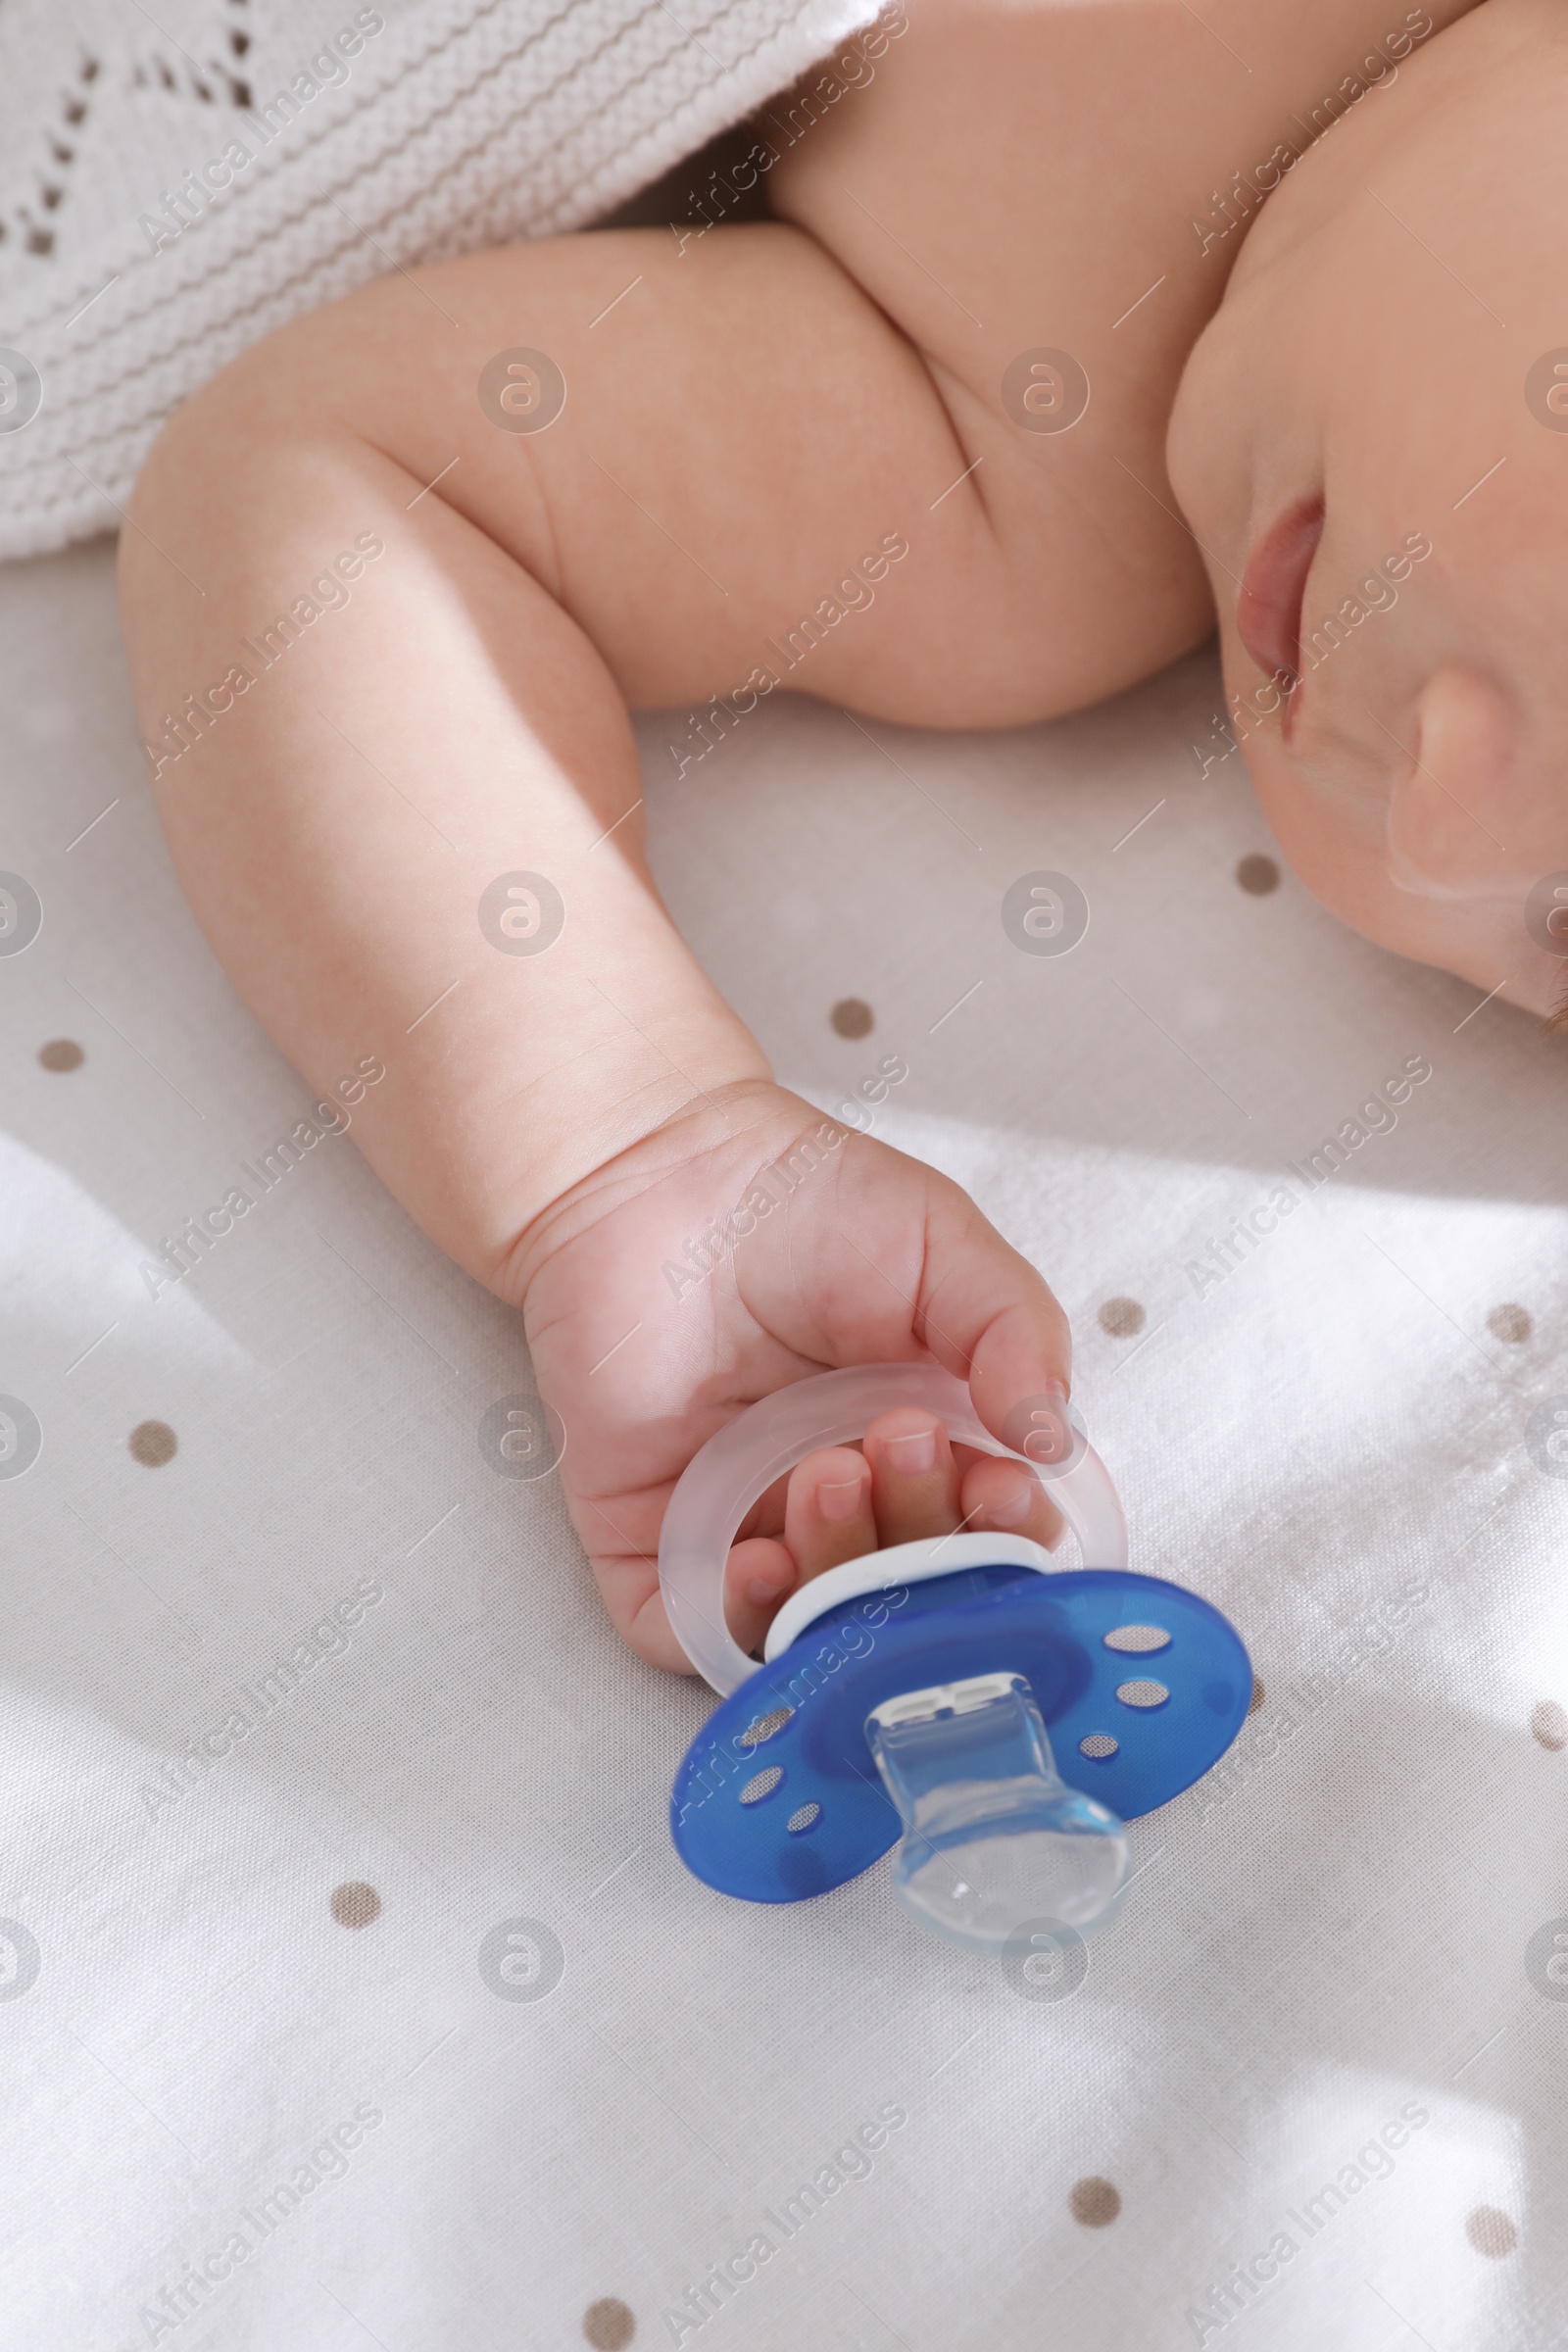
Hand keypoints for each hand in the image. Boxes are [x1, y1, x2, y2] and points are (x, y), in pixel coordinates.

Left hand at [514, 1079, 1071, 1671]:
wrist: (660, 1166)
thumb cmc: (801, 1200)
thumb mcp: (947, 1246)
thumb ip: (1016, 1332)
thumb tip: (1056, 1442)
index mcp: (928, 1446)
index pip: (989, 1539)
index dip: (1006, 1537)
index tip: (1002, 1486)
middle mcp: (848, 1502)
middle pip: (910, 1588)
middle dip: (922, 1538)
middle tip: (899, 1444)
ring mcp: (752, 1527)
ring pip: (815, 1621)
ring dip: (838, 1573)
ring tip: (827, 1473)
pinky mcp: (656, 1538)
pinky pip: (695, 1630)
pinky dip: (736, 1621)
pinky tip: (759, 1562)